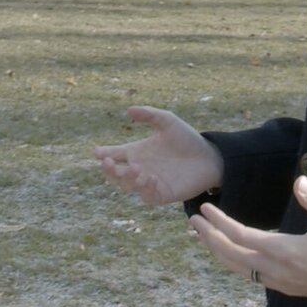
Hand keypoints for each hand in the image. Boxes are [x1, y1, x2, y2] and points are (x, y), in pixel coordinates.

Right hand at [93, 106, 223, 205]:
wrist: (209, 158)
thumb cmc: (187, 139)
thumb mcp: (167, 121)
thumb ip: (149, 114)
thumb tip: (129, 110)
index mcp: (137, 151)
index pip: (114, 154)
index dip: (103, 153)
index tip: (97, 151)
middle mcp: (139, 168)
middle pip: (114, 173)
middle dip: (107, 169)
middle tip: (106, 161)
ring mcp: (148, 182)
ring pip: (127, 186)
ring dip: (127, 178)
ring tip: (136, 168)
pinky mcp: (161, 194)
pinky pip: (146, 196)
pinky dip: (145, 188)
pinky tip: (151, 178)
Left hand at [189, 175, 306, 306]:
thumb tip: (299, 180)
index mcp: (286, 251)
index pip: (241, 236)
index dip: (220, 223)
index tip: (204, 210)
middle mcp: (278, 270)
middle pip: (231, 255)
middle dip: (209, 238)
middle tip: (193, 222)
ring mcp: (281, 282)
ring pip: (239, 268)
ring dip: (219, 252)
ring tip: (205, 237)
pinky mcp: (287, 288)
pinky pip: (252, 275)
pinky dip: (235, 263)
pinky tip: (233, 254)